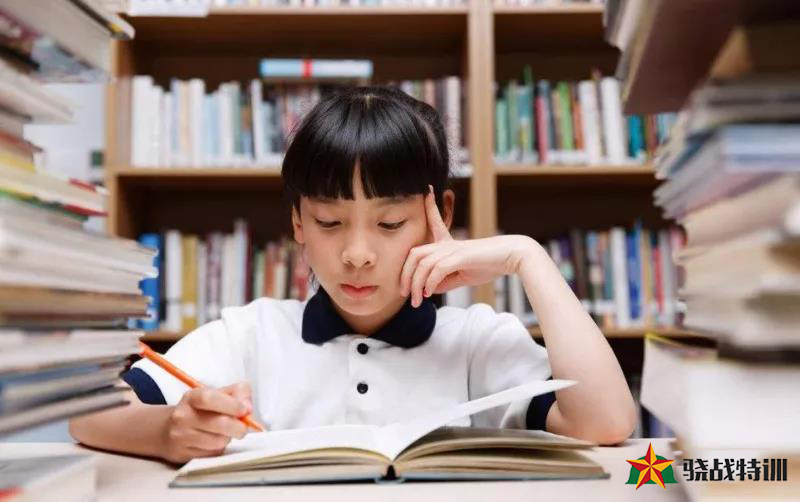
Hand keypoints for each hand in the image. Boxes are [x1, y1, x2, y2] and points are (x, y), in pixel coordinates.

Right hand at [161, 382, 252, 462]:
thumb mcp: (216, 394)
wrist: (165, 430)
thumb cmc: (199, 410)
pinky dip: (219, 449)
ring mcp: (181, 437)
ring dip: (228, 438)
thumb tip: (247, 407)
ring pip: (218, 442)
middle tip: (243, 427)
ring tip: (224, 433)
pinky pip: (212, 454)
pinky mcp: (183, 455)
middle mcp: (183, 416)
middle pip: (219, 424)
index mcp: (191, 397)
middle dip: (238, 427)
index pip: (210, 398)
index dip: (231, 405)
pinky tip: (213, 442)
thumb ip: (237, 393)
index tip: (245, 410)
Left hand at [399, 186, 535, 306]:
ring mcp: (452, 249)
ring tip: (416, 301)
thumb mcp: (462, 276)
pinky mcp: (459, 256)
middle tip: (403, 293)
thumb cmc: (489, 264)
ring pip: (423, 264)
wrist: (511, 257)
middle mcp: (446, 244)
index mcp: (448, 244)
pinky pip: (437, 269)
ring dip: (416, 285)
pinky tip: (429, 293)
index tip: (427, 191)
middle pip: (414, 254)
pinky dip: (430, 283)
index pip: (433, 223)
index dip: (428, 207)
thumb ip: (445, 281)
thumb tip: (428, 289)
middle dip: (404, 274)